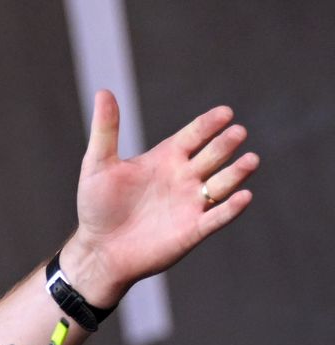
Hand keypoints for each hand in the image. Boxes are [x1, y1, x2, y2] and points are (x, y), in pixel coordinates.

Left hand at [63, 90, 256, 306]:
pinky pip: (218, 217)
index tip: (224, 113)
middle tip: (236, 133)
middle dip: (226, 144)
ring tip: (250, 161)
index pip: (195, 134)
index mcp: (167, 158)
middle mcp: (184, 177)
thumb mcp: (98, 166)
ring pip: (223, 183)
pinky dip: (231, 208)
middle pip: (214, 155)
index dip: (210, 124)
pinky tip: (243, 196)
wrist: (98, 251)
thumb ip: (106, 130)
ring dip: (237, 173)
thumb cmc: (97, 207)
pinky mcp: (193, 230)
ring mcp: (191, 203)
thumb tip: (103, 92)